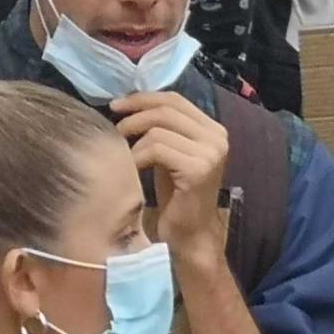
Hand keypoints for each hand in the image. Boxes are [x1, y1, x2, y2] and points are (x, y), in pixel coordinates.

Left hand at [109, 91, 231, 270]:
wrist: (191, 235)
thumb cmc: (177, 195)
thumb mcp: (172, 152)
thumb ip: (164, 126)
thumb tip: (129, 101)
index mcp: (213, 130)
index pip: (175, 99)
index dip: (143, 98)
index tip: (117, 105)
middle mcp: (217, 138)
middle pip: (166, 110)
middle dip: (135, 114)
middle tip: (115, 127)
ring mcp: (210, 153)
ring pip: (159, 130)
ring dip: (134, 140)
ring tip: (123, 152)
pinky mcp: (198, 170)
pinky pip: (157, 150)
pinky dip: (138, 156)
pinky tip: (131, 167)